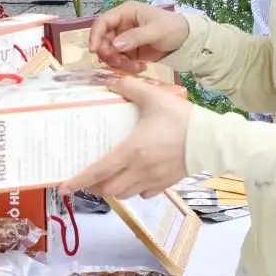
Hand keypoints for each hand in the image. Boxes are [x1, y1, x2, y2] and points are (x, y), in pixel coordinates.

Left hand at [61, 77, 191, 198]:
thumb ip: (129, 88)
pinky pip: (144, 193)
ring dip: (113, 189)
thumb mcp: (154, 97)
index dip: (79, 180)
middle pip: (109, 189)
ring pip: (125, 195)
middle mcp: (139, 170)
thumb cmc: (181, 118)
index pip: (99, 171)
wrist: (212, 139)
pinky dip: (135, 190)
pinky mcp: (166, 184)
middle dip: (95, 186)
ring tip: (109, 179)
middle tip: (88, 177)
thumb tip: (110, 81)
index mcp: (131, 151)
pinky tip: (135, 178)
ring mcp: (153, 180)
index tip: (63, 187)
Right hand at [87, 2, 189, 72]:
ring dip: (119, 63)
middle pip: (103, 40)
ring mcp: (124, 39)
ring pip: (110, 53)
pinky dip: (127, 67)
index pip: (103, 21)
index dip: (95, 35)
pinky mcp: (129, 51)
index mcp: (125, 12)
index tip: (93, 50)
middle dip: (109, 54)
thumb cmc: (172, 27)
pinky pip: (120, 61)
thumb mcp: (156, 31)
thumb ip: (135, 37)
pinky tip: (141, 68)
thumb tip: (115, 45)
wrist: (186, 40)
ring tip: (136, 68)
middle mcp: (121, 25)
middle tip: (120, 63)